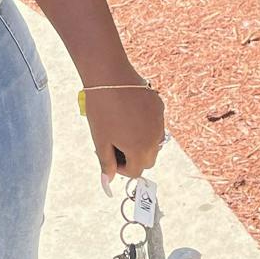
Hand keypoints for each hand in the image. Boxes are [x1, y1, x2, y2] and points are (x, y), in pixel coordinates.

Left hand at [83, 65, 165, 193]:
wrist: (108, 76)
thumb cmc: (101, 110)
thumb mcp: (100, 140)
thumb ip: (106, 163)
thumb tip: (108, 182)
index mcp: (140, 150)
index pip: (135, 171)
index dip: (120, 168)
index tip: (109, 154)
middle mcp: (155, 138)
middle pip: (147, 159)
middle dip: (132, 157)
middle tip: (114, 143)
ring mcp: (159, 121)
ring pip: (154, 142)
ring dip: (140, 142)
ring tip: (120, 128)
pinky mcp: (159, 106)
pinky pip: (155, 124)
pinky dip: (144, 125)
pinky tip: (128, 113)